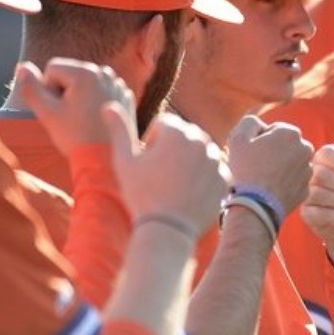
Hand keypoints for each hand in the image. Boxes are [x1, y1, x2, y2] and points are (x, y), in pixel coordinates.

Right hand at [17, 58, 134, 153]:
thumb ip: (30, 88)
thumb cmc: (75, 137)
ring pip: (85, 82)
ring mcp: (118, 84)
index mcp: (85, 72)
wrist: (106, 161)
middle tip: (72, 116)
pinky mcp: (125, 97)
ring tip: (84, 118)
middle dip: (65, 91)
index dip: (48, 89)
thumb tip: (22, 66)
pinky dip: (97, 101)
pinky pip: (102, 91)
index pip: (52, 68)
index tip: (60, 110)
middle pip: (70, 73)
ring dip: (80, 96)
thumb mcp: (47, 112)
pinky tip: (97, 119)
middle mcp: (105, 73)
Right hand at [103, 103, 229, 238]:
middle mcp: (201, 142)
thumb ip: (119, 130)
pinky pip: (214, 170)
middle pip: (186, 135)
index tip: (147, 160)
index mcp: (177, 132)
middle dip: (174, 148)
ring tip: (175, 183)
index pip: (165, 124)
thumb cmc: (141, 194)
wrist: (167, 229)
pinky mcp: (225, 180)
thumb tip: (108, 105)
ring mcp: (216, 161)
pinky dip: (203, 177)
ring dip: (189, 160)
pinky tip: (189, 192)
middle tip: (161, 173)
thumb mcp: (124, 160)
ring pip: (201, 151)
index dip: (153, 140)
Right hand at [227, 116, 315, 217]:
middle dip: (274, 151)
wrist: (255, 205)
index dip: (260, 139)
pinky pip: (293, 181)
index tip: (252, 151)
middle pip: (286, 145)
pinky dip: (284, 182)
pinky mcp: (306, 189)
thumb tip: (261, 124)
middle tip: (258, 164)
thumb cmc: (246, 169)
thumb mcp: (238, 137)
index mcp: (291, 133)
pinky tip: (271, 189)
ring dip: (280, 166)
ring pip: (291, 163)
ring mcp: (308, 171)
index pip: (275, 129)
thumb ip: (250, 122)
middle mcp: (306, 150)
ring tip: (264, 177)